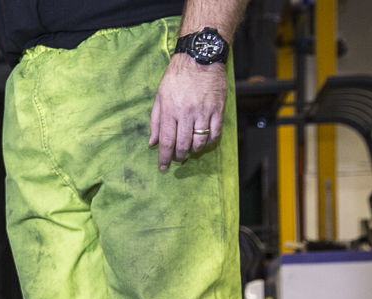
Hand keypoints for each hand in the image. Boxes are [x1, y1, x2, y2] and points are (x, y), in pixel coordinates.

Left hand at [149, 54, 227, 170]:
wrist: (200, 57)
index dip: (164, 158)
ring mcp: (204, 111)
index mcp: (170, 110)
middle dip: (178, 156)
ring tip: (189, 150)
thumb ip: (155, 121)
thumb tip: (152, 143)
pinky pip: (215, 132)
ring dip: (194, 150)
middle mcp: (187, 113)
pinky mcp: (218, 108)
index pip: (167, 142)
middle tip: (176, 157)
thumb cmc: (176, 76)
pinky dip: (209, 141)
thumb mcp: (159, 96)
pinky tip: (204, 142)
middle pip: (183, 144)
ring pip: (200, 141)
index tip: (163, 167)